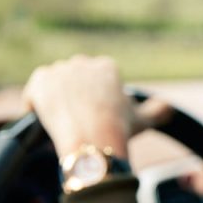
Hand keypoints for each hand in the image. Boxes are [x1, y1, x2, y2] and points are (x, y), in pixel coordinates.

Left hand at [22, 55, 169, 159]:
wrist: (92, 139)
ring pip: (53, 84)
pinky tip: (44, 119)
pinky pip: (34, 92)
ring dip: (55, 99)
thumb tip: (168, 108)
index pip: (95, 79)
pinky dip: (36, 105)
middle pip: (74, 78)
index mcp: (107, 67)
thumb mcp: (142, 121)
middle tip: (78, 121)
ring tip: (62, 122)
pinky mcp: (39, 81)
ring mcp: (60, 70)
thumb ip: (157, 112)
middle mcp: (83, 63)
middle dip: (75, 96)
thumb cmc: (119, 130)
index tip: (96, 116)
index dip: (95, 99)